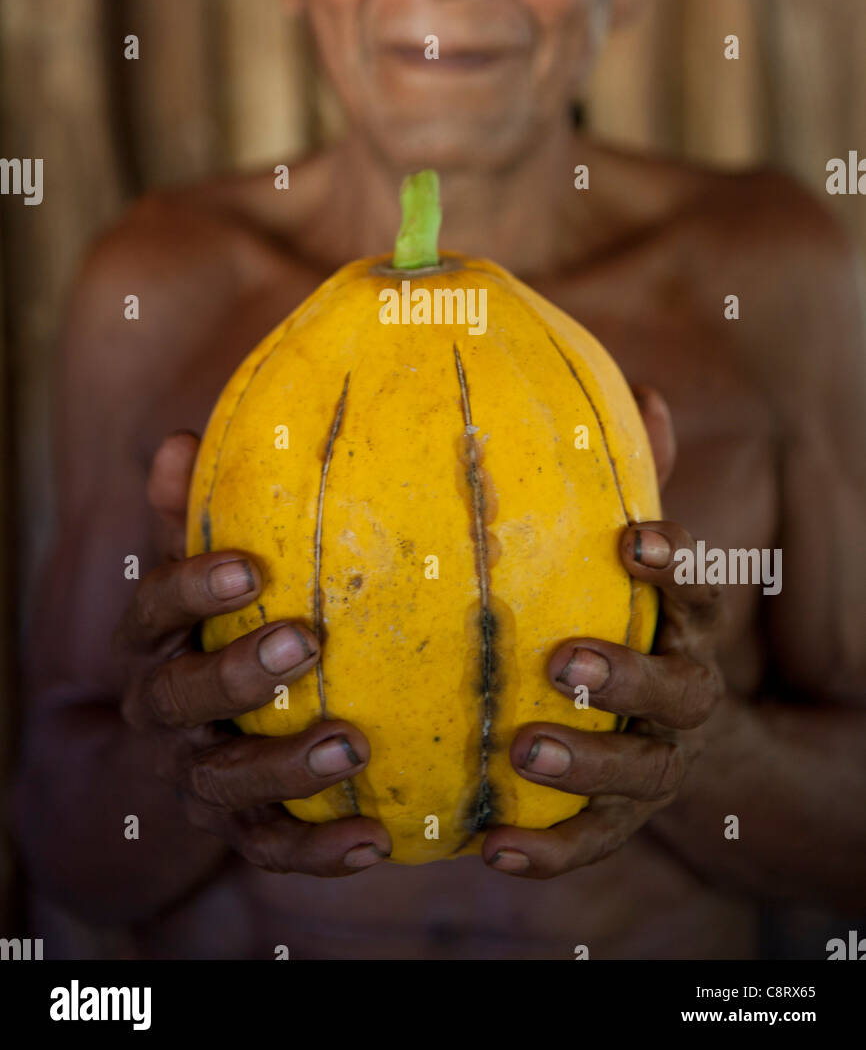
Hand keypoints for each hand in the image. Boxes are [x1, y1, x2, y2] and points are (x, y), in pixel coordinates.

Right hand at [114, 432, 391, 875]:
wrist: (168, 753)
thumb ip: (192, 516)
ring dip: (286, 767)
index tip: (250, 568)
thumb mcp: (194, 575)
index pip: (156, 608)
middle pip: (182, 696)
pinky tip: (375, 838)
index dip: (194, 587)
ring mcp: (196, 774)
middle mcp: (164, 709)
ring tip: (351, 747)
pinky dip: (320, 850)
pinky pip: (271, 848)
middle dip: (239, 673)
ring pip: (226, 780)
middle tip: (305, 642)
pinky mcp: (234, 830)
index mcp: (155, 640)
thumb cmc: (204, 632)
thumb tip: (183, 440)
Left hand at [482, 386, 724, 877]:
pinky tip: (493, 851)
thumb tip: (644, 387)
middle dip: (624, 678)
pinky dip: (549, 853)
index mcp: (685, 627)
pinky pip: (592, 845)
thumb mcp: (639, 563)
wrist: (677, 736)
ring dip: (585, 766)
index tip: (638, 541)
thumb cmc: (636, 622)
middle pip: (676, 691)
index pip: (696, 592)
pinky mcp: (624, 823)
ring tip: (521, 752)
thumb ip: (639, 483)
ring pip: (638, 775)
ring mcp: (659, 766)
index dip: (677, 566)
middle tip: (562, 663)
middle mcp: (685, 697)